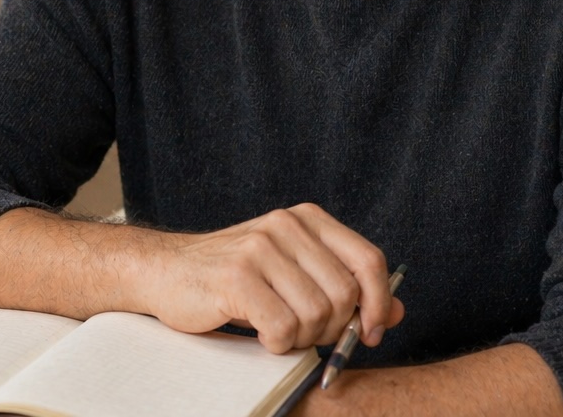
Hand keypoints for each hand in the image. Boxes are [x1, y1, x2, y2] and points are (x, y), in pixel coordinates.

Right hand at [136, 203, 402, 352]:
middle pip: (344, 294)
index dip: (379, 302)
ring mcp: (260, 248)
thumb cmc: (234, 278)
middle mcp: (286, 225)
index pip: (368, 260)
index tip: (370, 332)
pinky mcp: (236, 276)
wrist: (167, 271)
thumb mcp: (294, 274)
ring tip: (278, 329)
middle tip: (305, 332)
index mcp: (307, 219)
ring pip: (315, 314)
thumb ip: (344, 288)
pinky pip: (282, 327)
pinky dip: (276, 343)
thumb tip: (395, 312)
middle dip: (331, 327)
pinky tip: (260, 333)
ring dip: (300, 338)